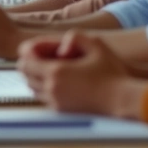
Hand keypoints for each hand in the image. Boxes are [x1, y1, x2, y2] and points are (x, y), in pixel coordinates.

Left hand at [17, 31, 143, 117]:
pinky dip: (45, 88)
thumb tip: (61, 45)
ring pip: (32, 88)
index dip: (28, 53)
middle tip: (43, 56)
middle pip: (25, 75)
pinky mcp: (61, 111)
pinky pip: (43, 98)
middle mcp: (52, 88)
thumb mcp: (96, 44)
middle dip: (30, 64)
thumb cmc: (112, 73)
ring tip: (51, 68)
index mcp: (56, 72)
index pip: (25, 62)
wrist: (122, 99)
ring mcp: (55, 101)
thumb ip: (75, 37)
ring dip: (36, 77)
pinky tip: (60, 81)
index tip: (39, 48)